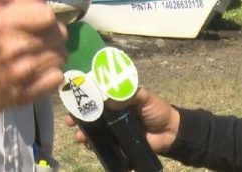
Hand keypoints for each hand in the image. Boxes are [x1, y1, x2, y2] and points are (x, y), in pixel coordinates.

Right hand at [0, 0, 66, 125]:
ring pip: (62, 55)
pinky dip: (52, 75)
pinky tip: (40, 74)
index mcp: (4, 24)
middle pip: (59, 34)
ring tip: (41, 58)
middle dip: (54, 37)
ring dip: (55, 56)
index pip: (47, 15)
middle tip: (42, 43)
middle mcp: (13, 46)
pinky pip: (58, 76)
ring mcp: (22, 70)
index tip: (42, 24)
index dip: (49, 18)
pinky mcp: (30, 91)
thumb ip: (21, 4)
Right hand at [65, 87, 180, 153]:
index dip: (82, 97)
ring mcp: (114, 130)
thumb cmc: (157, 110)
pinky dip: (94, 146)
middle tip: (70, 121)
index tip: (72, 100)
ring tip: (79, 137)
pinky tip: (89, 147)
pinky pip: (103, 145)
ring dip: (83, 133)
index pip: (95, 96)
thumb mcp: (143, 97)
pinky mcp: (118, 144)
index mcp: (116, 100)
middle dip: (77, 118)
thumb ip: (128, 94)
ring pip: (94, 131)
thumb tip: (108, 98)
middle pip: (90, 115)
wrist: (171, 133)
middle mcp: (112, 114)